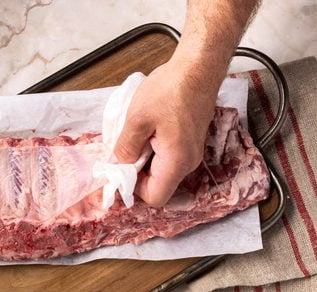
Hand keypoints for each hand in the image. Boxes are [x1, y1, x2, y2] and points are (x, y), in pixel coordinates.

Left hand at [113, 54, 222, 206]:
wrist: (198, 68)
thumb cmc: (170, 89)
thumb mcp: (137, 119)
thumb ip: (125, 148)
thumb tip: (119, 165)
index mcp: (176, 162)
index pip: (154, 197)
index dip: (133, 189)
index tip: (119, 170)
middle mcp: (187, 164)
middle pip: (158, 186)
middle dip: (137, 174)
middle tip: (123, 150)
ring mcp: (190, 154)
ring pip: (161, 172)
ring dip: (144, 161)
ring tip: (136, 136)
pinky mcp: (189, 144)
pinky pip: (168, 159)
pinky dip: (153, 151)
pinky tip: (146, 131)